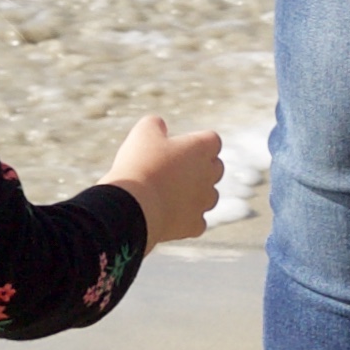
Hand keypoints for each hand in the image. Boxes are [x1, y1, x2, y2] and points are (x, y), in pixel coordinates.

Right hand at [108, 116, 224, 245]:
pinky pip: (197, 222)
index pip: (212, 141)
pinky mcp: (194, 225)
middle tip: (174, 169)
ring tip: (169, 193)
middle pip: (216, 168)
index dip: (197, 142)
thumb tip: (160, 126)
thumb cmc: (140, 165)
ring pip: (209, 196)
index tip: (179, 147)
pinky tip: (170, 215)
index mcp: (201, 149)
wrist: (133, 206)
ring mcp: (203, 202)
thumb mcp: (143, 133)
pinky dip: (186, 219)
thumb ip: (155, 124)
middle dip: (201, 168)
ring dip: (195, 194)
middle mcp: (209, 175)